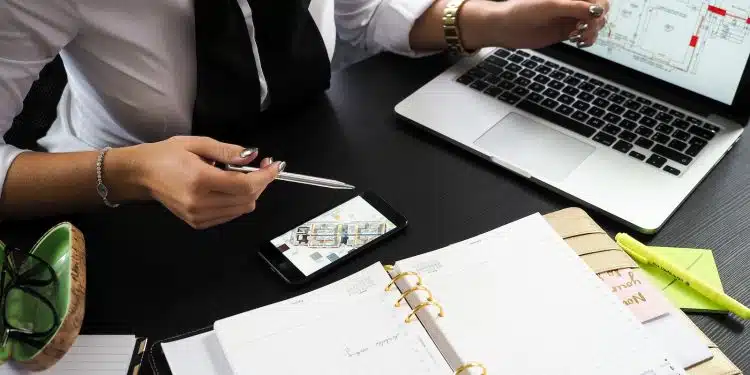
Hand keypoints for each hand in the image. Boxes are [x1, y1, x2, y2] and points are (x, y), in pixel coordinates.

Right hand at [127, 136, 282, 228]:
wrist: (141, 175)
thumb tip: (253, 155)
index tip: (276, 165)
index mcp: (200, 180)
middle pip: (247, 199)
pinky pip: (230, 215)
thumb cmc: (167, 155)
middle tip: (262, 166)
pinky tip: (230, 188)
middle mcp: (200, 203)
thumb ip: (227, 151)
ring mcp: (199, 216)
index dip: (265, 176)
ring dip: (251, 193)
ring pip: (242, 209)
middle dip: (261, 183)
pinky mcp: (197, 223)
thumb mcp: (197, 144)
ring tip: (243, 175)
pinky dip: (238, 202)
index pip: (245, 185)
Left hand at [471, 0, 609, 48]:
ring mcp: (571, 17)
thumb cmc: (522, 11)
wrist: (506, 28)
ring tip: (579, 36)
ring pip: (595, 23)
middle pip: (599, 9)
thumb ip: (574, 8)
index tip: (594, 15)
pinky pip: (586, 34)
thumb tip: (597, 11)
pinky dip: (587, 38)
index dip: (599, 6)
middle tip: (585, 27)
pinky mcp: (567, 31)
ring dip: (593, 30)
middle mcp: (572, 3)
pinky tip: (579, 40)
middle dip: (597, 19)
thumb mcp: (550, 6)